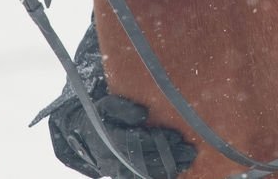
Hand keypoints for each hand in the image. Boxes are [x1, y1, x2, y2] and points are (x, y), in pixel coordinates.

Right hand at [49, 94, 196, 177]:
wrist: (87, 135)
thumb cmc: (103, 116)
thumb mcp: (108, 105)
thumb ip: (124, 108)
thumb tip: (144, 114)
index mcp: (111, 138)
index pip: (137, 142)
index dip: (159, 141)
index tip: (178, 136)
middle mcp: (114, 159)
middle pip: (146, 161)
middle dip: (170, 157)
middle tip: (190, 152)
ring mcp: (118, 171)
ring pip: (146, 174)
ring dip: (169, 169)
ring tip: (187, 161)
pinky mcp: (123, 176)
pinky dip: (160, 176)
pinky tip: (175, 171)